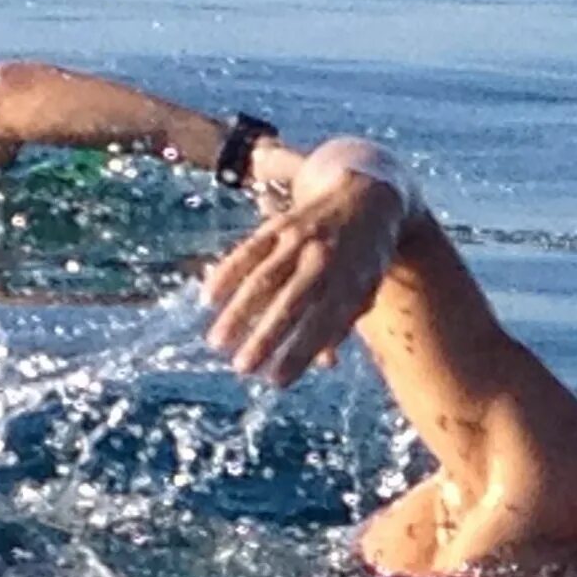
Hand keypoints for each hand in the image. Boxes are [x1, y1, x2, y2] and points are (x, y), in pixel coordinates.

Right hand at [200, 164, 407, 388]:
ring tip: (217, 342)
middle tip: (242, 368)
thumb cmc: (366, 257)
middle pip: (289, 304)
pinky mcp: (279, 225)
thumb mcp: (364, 291)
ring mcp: (299, 240)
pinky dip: (227, 272)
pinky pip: (248, 250)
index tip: (276, 381)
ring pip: (262, 279)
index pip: (321, 325)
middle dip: (265, 338)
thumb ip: (342, 324)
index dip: (297, 354)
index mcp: (350, 282)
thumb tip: (324, 364)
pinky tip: (208, 296)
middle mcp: (324, 259)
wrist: (368, 196)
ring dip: (237, 312)